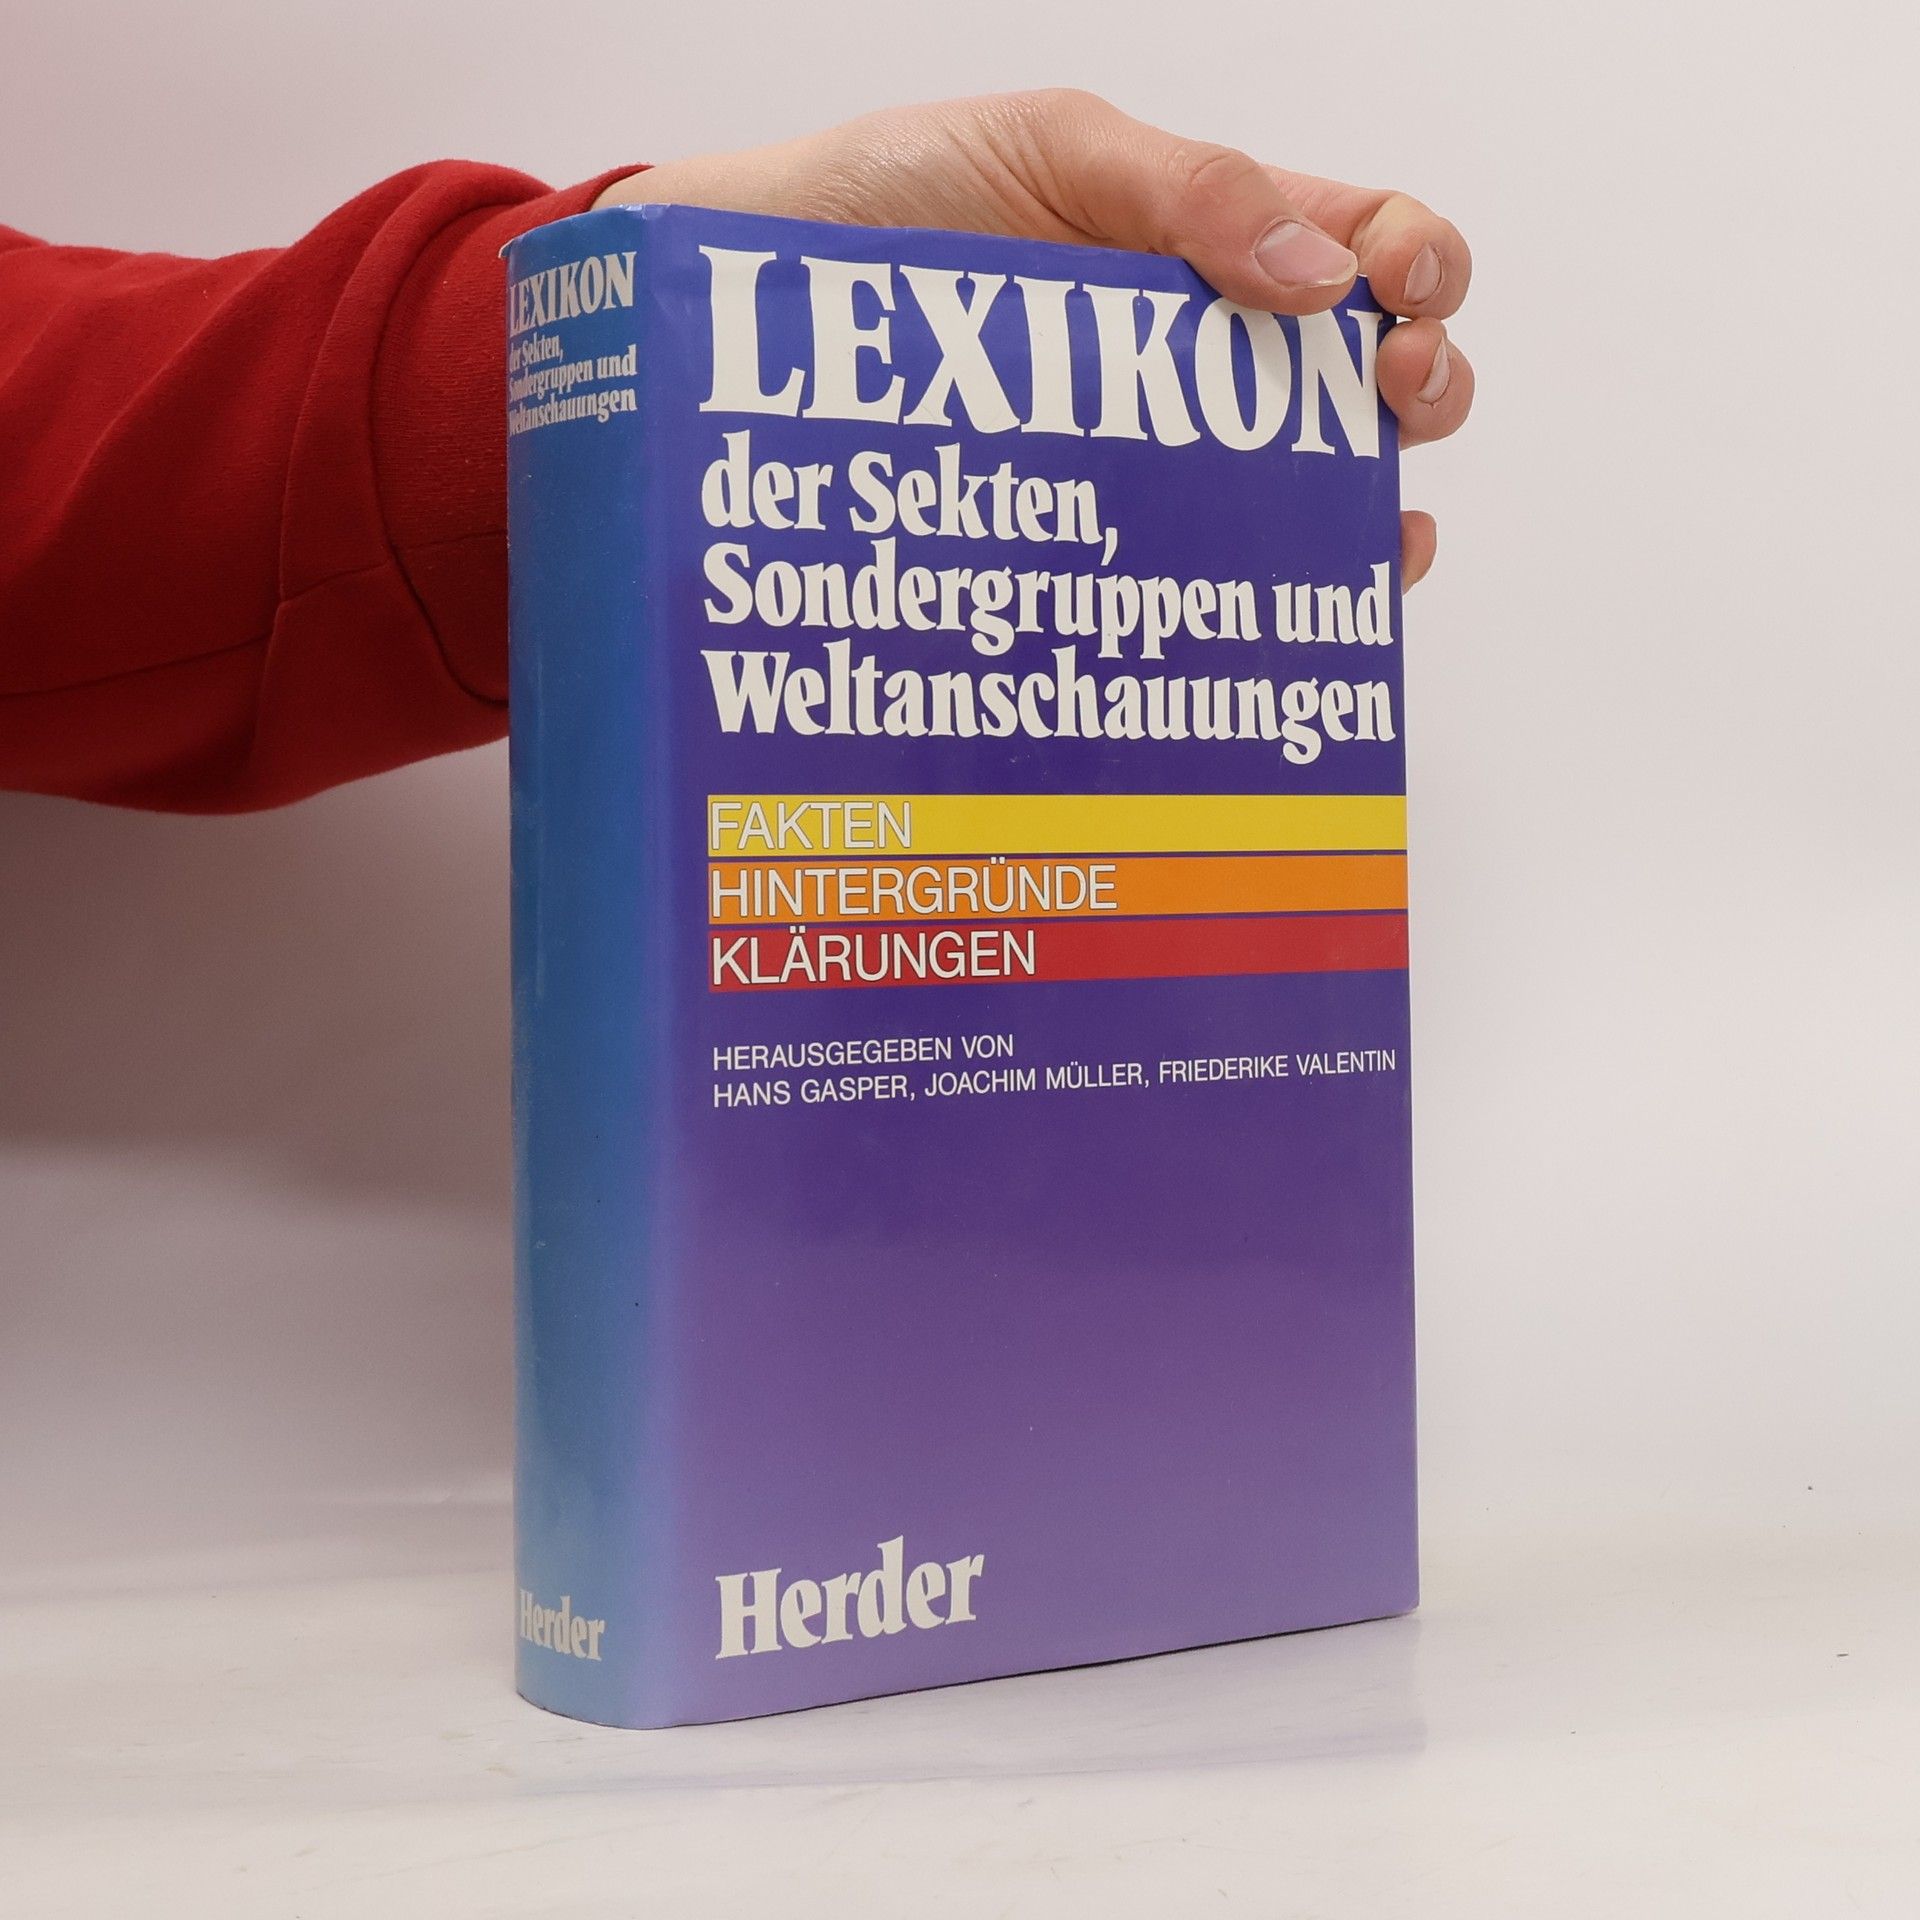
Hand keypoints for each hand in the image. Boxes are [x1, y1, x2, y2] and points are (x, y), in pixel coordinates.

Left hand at [598, 90, 1471, 585]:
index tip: (1405, 295)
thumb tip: (1326, 274)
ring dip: (1363, 509)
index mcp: (1207, 235)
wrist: (747, 302)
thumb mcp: (1047, 148)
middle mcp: (1195, 353)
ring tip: (1368, 529)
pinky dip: (1275, 595)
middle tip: (1389, 392)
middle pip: (1362, 377)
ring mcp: (1150, 454)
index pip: (1362, 246)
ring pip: (1302, 491)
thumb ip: (1191, 190)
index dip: (1421, 265)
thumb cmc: (886, 198)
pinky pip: (1204, 572)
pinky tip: (1302, 607)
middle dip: (1420, 383)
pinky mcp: (1090, 536)